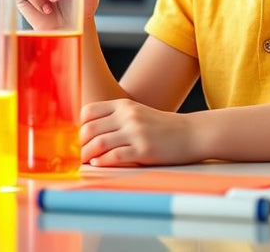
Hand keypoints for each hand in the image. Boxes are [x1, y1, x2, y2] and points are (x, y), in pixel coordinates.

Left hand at [80, 99, 200, 166]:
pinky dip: (102, 162)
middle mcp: (128, 116)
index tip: (80, 138)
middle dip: (79, 144)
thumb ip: (116, 119)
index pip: (88, 111)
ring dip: (86, 155)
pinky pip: (114, 156)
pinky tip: (98, 164)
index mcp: (123, 105)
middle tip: (78, 154)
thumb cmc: (162, 127)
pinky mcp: (144, 150)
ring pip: (98, 143)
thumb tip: (88, 133)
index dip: (79, 126)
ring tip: (84, 162)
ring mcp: (136, 133)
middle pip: (89, 129)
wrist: (192, 133)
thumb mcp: (137, 114)